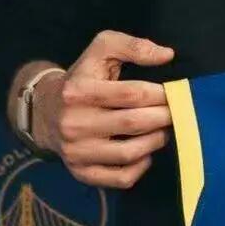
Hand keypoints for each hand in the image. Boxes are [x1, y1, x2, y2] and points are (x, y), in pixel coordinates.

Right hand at [35, 30, 175, 188]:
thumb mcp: (101, 49)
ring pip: (129, 153)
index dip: (161, 94)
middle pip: (133, 123)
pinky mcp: (81, 172)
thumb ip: (133, 46)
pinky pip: (120, 179)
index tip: (174, 93)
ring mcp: (76, 151)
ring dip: (156, 141)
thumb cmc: (83, 76)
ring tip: (164, 129)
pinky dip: (140, 168)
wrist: (46, 110)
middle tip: (178, 112)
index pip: (132, 94)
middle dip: (164, 117)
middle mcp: (73, 123)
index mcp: (78, 90)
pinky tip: (146, 152)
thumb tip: (167, 55)